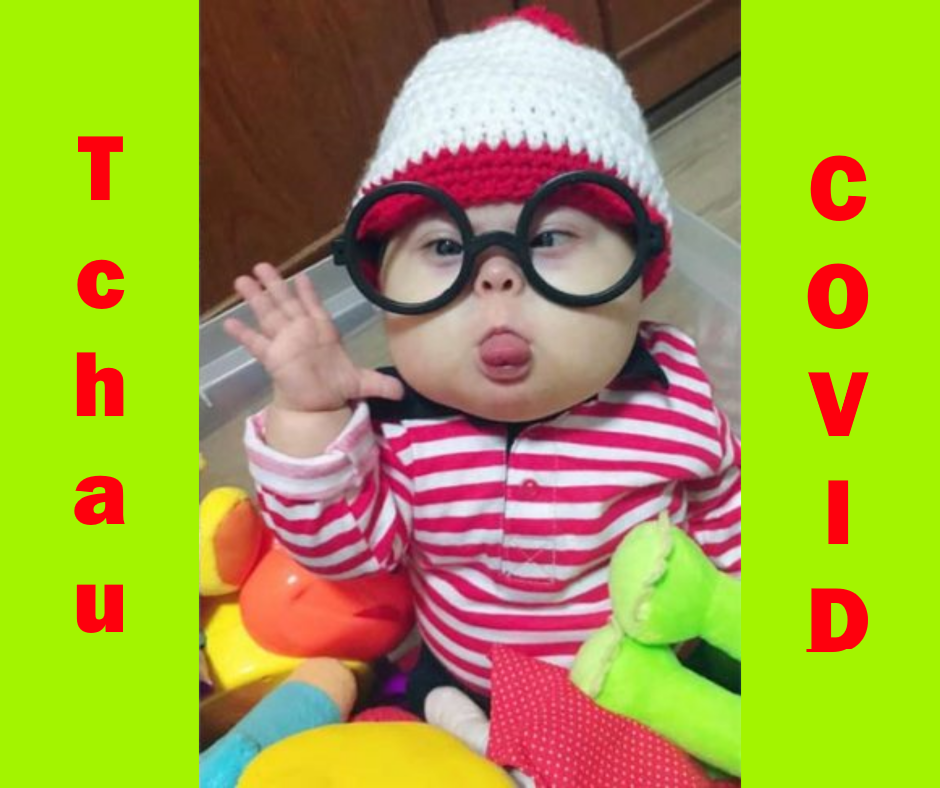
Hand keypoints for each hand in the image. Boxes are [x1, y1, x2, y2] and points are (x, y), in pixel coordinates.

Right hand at [224, 263, 403, 412]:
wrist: (317, 404)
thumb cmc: (335, 386)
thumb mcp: (363, 383)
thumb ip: (382, 384)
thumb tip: (404, 391)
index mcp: (323, 331)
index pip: (315, 307)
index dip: (308, 292)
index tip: (302, 276)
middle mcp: (301, 331)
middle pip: (286, 304)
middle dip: (276, 285)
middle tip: (261, 265)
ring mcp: (284, 342)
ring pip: (268, 316)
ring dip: (256, 298)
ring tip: (241, 280)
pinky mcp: (272, 358)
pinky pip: (256, 343)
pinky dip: (243, 334)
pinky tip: (229, 323)